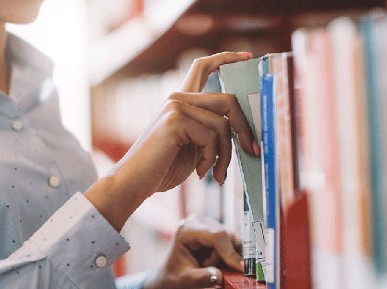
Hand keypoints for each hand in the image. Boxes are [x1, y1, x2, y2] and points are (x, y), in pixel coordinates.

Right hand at [85, 52, 257, 231]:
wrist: (135, 183)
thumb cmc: (164, 168)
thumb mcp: (194, 146)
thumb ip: (212, 131)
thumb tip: (245, 131)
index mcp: (181, 100)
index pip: (203, 66)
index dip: (227, 58)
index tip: (248, 56)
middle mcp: (177, 98)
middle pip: (228, 100)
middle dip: (245, 128)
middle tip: (251, 151)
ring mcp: (175, 107)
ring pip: (223, 125)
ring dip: (226, 155)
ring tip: (218, 174)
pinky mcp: (174, 120)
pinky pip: (211, 137)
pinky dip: (212, 159)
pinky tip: (201, 173)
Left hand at [143, 217, 243, 288]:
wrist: (169, 275)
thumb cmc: (174, 276)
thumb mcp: (186, 280)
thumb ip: (202, 278)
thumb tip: (219, 277)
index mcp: (187, 230)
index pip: (217, 236)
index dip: (230, 252)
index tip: (241, 268)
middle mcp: (198, 221)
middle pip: (228, 236)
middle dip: (226, 257)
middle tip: (214, 271)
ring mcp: (207, 224)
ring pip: (232, 240)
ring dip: (226, 257)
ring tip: (208, 265)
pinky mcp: (215, 230)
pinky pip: (232, 243)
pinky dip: (228, 255)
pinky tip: (214, 262)